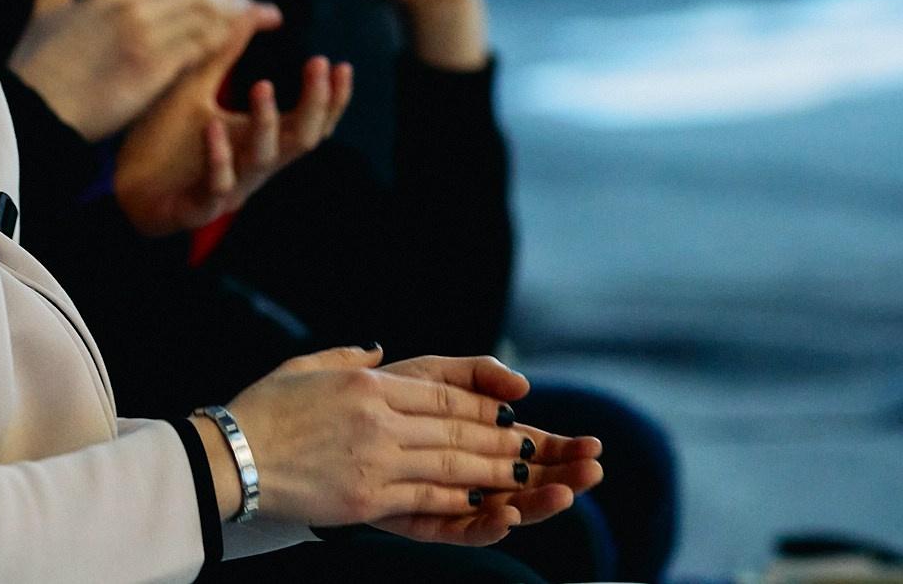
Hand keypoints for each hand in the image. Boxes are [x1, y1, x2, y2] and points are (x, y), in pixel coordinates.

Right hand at [8, 0, 278, 139]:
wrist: (32, 110)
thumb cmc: (33, 71)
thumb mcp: (42, 18)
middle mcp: (131, 8)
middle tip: (253, 0)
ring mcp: (145, 37)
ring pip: (205, 15)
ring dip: (239, 12)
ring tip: (264, 15)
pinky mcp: (154, 68)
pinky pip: (203, 44)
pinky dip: (229, 35)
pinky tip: (247, 34)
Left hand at [113, 26, 349, 236]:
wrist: (121, 188)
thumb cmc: (164, 139)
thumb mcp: (196, 87)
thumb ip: (225, 52)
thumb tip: (259, 9)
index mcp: (258, 139)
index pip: (310, 121)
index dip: (331, 98)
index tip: (340, 64)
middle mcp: (252, 165)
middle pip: (302, 139)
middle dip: (315, 104)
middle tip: (316, 64)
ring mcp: (229, 189)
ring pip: (263, 160)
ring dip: (266, 123)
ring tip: (262, 85)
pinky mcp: (198, 207)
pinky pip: (217, 187)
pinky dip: (218, 158)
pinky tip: (210, 128)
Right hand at [204, 348, 600, 534]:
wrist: (228, 458)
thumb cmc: (260, 411)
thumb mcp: (304, 366)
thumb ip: (346, 357)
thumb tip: (376, 349)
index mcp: (366, 384)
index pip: (441, 395)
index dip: (483, 407)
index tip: (512, 416)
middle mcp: (379, 419)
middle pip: (457, 431)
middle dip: (503, 442)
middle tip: (539, 450)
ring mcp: (377, 460)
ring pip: (453, 467)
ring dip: (497, 473)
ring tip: (530, 477)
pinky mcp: (368, 499)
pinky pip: (429, 501)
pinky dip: (465, 504)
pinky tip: (490, 506)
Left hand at [364, 354, 605, 542]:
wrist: (310, 424)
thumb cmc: (375, 394)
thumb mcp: (428, 373)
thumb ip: (474, 374)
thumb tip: (522, 385)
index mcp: (475, 438)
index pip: (529, 445)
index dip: (561, 448)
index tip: (592, 446)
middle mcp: (467, 472)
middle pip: (524, 480)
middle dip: (562, 477)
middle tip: (591, 473)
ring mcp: (446, 499)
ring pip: (500, 506)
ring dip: (535, 503)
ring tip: (563, 494)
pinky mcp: (418, 520)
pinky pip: (455, 528)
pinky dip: (483, 525)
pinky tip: (506, 514)